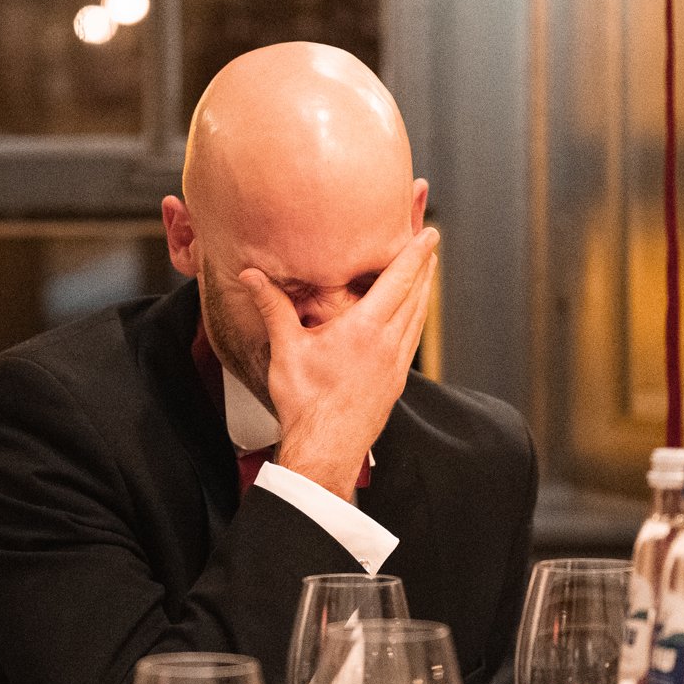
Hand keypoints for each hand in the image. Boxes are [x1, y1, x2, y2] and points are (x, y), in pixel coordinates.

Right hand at [238, 228, 438, 501]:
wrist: (325, 450)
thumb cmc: (306, 405)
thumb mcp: (286, 349)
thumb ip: (273, 307)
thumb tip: (252, 277)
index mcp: (365, 330)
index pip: (399, 281)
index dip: (415, 254)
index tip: (429, 234)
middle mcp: (388, 345)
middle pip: (416, 296)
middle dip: (424, 267)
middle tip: (430, 245)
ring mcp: (396, 366)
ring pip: (418, 319)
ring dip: (424, 292)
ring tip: (426, 275)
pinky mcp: (395, 383)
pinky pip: (412, 341)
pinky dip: (416, 320)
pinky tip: (410, 320)